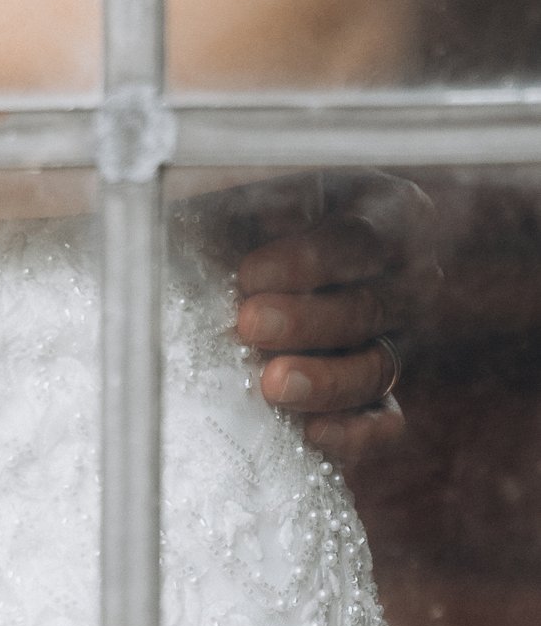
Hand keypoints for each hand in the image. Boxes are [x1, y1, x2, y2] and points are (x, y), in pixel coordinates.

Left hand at [234, 193, 425, 474]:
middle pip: (372, 306)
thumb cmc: (235, 218)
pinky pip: (386, 421)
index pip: (362, 239)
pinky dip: (356, 432)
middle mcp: (404, 277)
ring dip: (326, 380)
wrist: (221, 267)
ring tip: (272, 386)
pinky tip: (313, 432)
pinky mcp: (381, 395)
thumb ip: (246, 195)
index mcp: (383, 211)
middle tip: (249, 325)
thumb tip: (232, 210)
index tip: (248, 276)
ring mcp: (397, 339)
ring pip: (379, 367)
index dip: (309, 262)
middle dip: (308, 321)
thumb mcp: (245, 193)